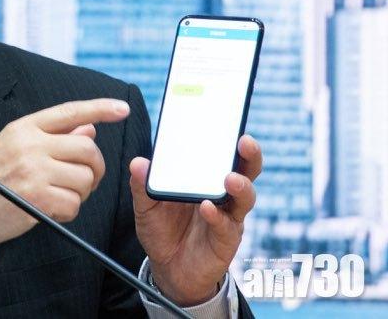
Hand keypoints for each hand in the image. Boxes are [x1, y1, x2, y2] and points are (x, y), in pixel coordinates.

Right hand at [0, 98, 129, 246]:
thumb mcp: (16, 147)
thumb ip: (53, 137)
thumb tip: (89, 130)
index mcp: (25, 127)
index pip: (70, 112)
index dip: (99, 108)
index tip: (121, 109)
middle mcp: (30, 144)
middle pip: (87, 150)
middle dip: (94, 168)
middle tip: (84, 179)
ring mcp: (33, 170)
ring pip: (84, 178)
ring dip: (80, 193)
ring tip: (58, 196)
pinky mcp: (37, 197)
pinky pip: (74, 203)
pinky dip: (68, 211)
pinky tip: (50, 210)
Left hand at [130, 135, 262, 305]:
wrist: (169, 268)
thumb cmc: (162, 230)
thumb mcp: (146, 205)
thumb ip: (142, 185)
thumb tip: (138, 163)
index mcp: (205, 179)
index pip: (222, 153)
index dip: (228, 137)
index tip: (227, 119)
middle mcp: (222, 193)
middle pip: (246, 169)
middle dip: (249, 154)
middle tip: (244, 141)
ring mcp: (227, 215)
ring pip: (245, 197)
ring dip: (240, 185)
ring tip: (230, 178)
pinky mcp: (226, 239)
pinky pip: (225, 225)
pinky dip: (217, 215)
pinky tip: (207, 207)